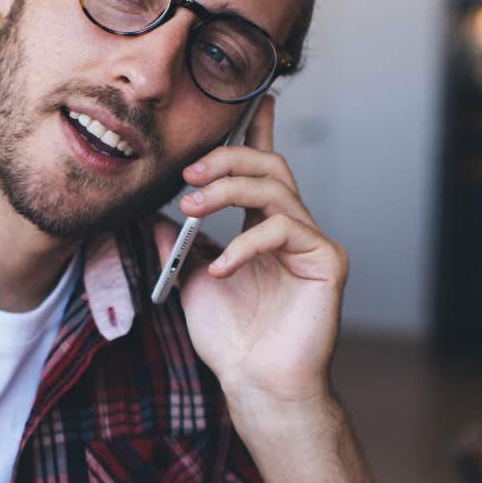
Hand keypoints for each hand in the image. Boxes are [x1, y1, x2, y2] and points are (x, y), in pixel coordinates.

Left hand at [155, 94, 344, 409]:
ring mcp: (312, 243)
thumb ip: (178, 242)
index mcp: (262, 227)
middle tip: (188, 175)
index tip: (254, 98)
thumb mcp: (191, 279)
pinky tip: (222, 267)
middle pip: (270, 166)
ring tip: (191, 210)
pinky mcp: (327, 262)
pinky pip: (286, 230)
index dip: (258, 130)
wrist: (255, 384)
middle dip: (227, 159)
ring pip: (277, 189)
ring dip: (228, 191)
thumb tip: (154, 211)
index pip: (262, 168)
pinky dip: (247, 243)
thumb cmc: (230, 339)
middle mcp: (292, 228)